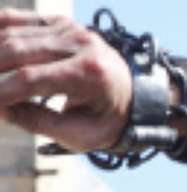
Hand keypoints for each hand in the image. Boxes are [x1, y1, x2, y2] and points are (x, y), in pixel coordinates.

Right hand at [0, 9, 130, 151]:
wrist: (134, 96)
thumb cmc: (105, 120)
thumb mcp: (81, 135)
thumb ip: (40, 123)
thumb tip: (0, 110)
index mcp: (91, 74)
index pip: (32, 78)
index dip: (1, 91)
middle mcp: (81, 44)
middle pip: (17, 50)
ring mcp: (69, 29)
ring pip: (12, 34)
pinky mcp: (59, 23)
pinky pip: (16, 20)